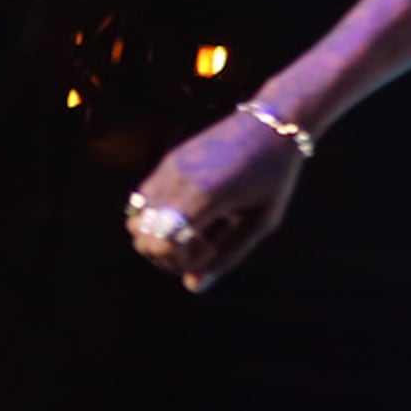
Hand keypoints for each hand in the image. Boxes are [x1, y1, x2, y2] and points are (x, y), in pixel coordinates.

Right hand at [125, 106, 310, 292]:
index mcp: (207, 195)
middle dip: (165, 254)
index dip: (177, 260)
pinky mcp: (167, 161)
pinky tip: (190, 212)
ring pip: (135, 221)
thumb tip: (193, 287)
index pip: (162, 242)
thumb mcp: (262, 220)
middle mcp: (180, 179)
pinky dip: (155, 217)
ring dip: (157, 236)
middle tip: (203, 244)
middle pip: (141, 238)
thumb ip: (228, 256)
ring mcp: (169, 168)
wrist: (274, 123)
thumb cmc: (275, 177)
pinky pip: (142, 200)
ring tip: (194, 228)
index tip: (208, 250)